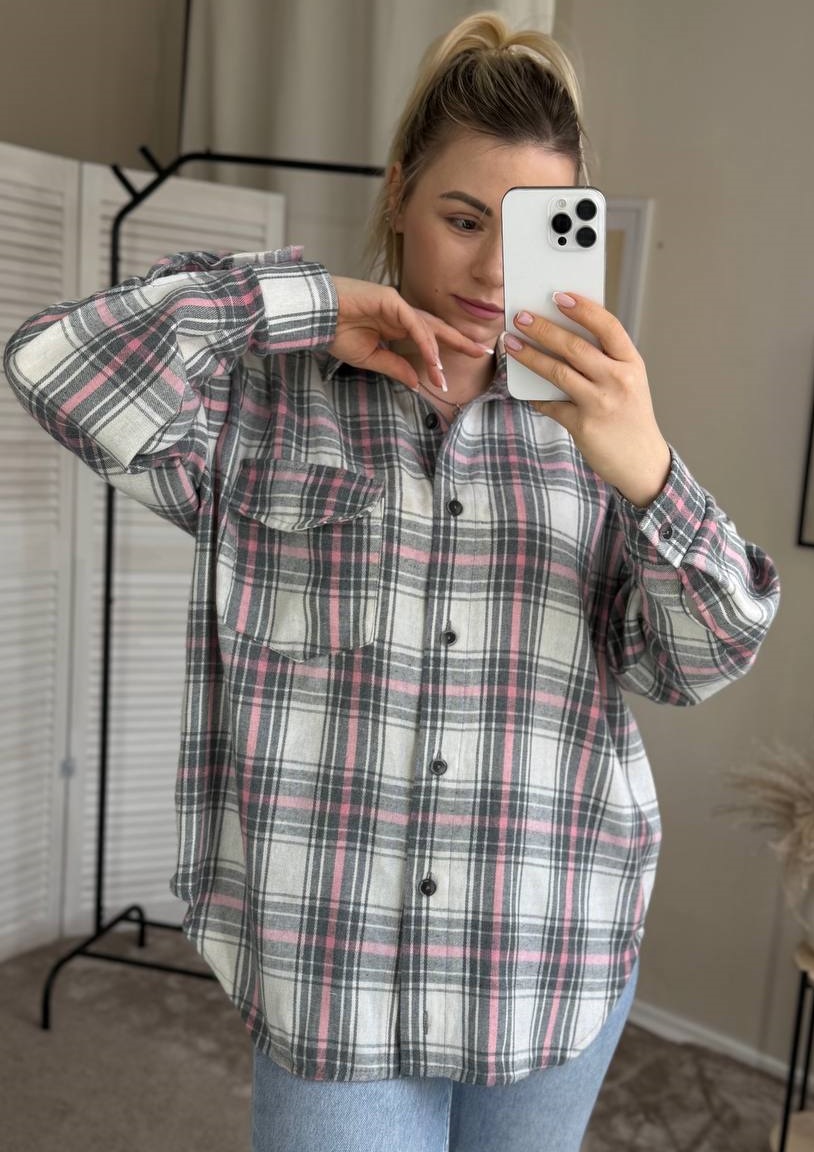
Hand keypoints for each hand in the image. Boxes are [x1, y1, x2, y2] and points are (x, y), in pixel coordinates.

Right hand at [330, 277, 486, 393]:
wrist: (316, 316)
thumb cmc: (336, 332)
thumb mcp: (370, 358)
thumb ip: (395, 367)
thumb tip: (415, 382)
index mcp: (395, 325)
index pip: (427, 338)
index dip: (442, 352)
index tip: (450, 375)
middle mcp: (400, 313)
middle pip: (436, 328)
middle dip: (459, 340)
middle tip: (480, 352)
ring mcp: (397, 305)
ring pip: (427, 328)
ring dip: (437, 352)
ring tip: (443, 375)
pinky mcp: (391, 299)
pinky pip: (414, 323)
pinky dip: (424, 341)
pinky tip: (432, 357)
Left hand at [505, 294, 670, 506]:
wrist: (641, 462)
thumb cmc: (630, 415)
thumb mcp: (628, 382)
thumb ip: (604, 359)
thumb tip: (562, 333)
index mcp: (631, 363)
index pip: (607, 326)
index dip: (583, 308)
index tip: (558, 295)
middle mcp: (618, 380)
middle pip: (575, 346)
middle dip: (543, 328)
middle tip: (520, 317)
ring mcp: (601, 403)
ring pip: (558, 371)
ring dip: (530, 355)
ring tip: (511, 343)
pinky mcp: (583, 425)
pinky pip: (551, 404)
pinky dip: (536, 396)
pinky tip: (525, 390)